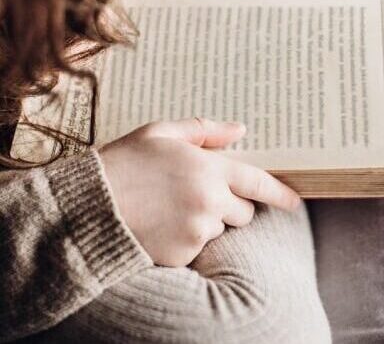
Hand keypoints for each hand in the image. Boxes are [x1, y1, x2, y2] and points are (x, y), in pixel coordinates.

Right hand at [98, 118, 299, 266]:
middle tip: (198, 192)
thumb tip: (240, 130)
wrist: (89, 206)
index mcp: (208, 168)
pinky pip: (196, 247)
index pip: (257, 183)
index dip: (279, 193)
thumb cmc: (125, 162)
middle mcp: (208, 202)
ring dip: (205, 219)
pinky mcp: (182, 254)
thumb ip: (205, 131)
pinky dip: (185, 238)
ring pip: (218, 228)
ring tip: (170, 206)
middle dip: (229, 204)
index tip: (294, 202)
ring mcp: (196, 231)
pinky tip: (161, 223)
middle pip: (242, 212)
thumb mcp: (161, 133)